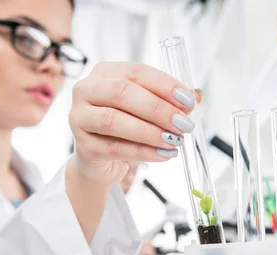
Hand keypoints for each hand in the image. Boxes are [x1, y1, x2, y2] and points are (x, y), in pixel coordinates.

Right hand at [69, 62, 200, 185]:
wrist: (101, 159)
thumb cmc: (126, 127)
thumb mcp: (148, 110)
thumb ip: (170, 101)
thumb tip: (197, 95)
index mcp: (105, 72)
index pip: (136, 72)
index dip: (164, 85)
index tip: (188, 101)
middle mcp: (86, 90)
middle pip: (122, 93)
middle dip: (158, 109)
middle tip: (184, 124)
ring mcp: (79, 118)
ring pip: (114, 121)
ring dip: (149, 132)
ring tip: (174, 141)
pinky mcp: (83, 146)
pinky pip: (114, 148)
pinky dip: (143, 152)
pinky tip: (164, 154)